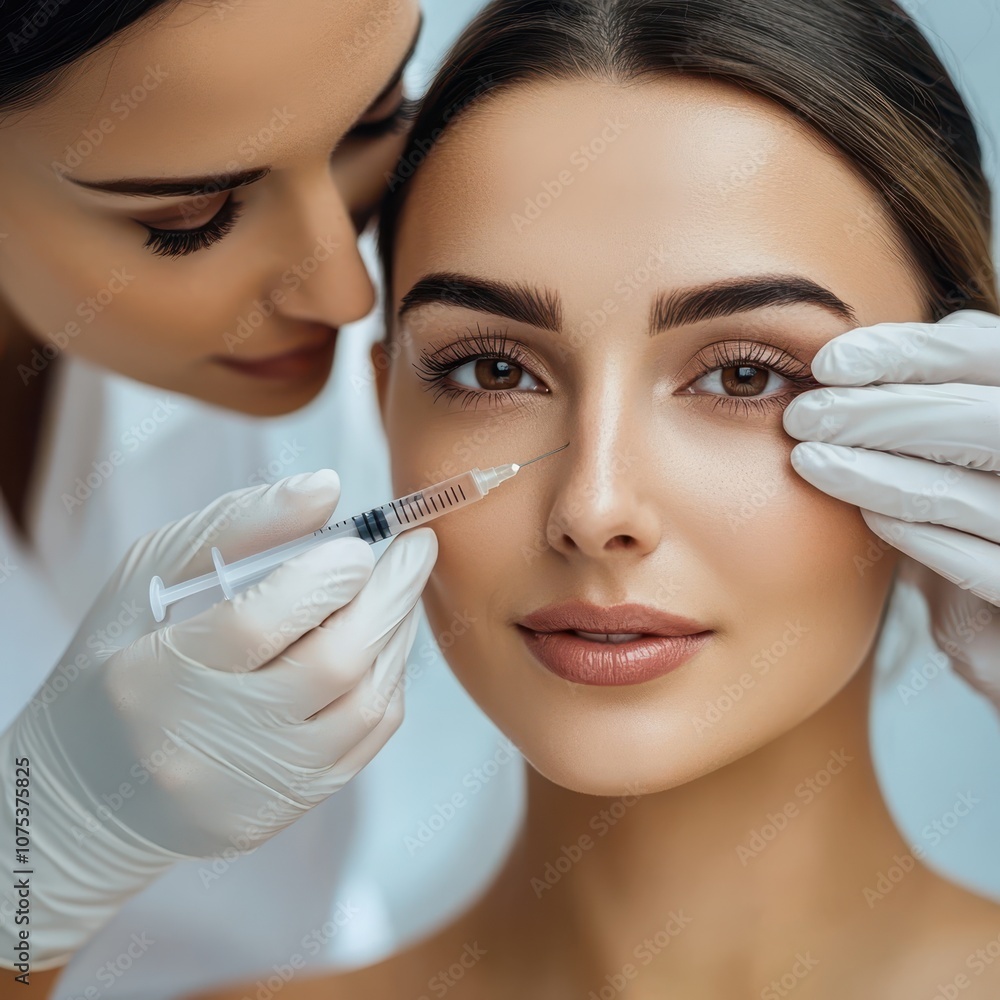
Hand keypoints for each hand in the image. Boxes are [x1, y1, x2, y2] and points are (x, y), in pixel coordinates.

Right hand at [0, 472, 436, 969]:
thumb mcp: (151, 578)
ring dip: (398, 635)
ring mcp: (249, 786)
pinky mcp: (282, 810)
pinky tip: (383, 643)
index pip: (255, 622)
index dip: (323, 576)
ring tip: (402, 590)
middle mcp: (203, 742)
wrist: (91, 793)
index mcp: (152, 676)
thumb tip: (327, 487)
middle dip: (390, 596)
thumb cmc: (122, 662)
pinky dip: (388, 681)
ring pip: (362, 704)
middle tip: (417, 548)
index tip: (361, 543)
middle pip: (330, 665)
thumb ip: (237, 526)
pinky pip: (366, 740)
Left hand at [782, 309, 999, 708]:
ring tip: (808, 460)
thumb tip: (845, 360)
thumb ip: (929, 400)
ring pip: (964, 492)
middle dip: (879, 412)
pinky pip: (972, 563)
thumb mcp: (955, 454)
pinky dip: (910, 530)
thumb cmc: (976, 523)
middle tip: (803, 416)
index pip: (986, 354)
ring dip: (874, 472)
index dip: (908, 352)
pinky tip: (861, 515)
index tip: (828, 362)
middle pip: (981, 419)